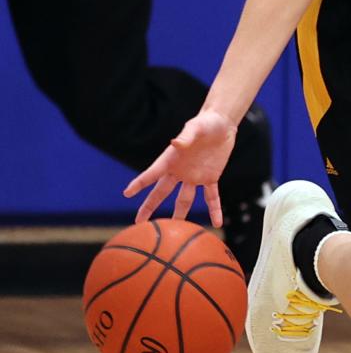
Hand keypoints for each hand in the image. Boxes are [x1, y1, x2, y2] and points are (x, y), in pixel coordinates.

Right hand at [123, 110, 237, 225]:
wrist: (221, 124)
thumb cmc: (205, 122)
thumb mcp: (195, 127)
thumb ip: (186, 136)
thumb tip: (176, 142)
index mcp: (171, 159)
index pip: (152, 173)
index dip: (139, 183)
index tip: (127, 193)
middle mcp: (179, 171)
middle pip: (161, 192)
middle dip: (149, 207)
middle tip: (139, 222)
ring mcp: (194, 176)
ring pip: (184, 200)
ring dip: (180, 214)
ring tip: (174, 230)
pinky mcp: (210, 177)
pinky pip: (212, 197)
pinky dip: (214, 209)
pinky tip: (217, 222)